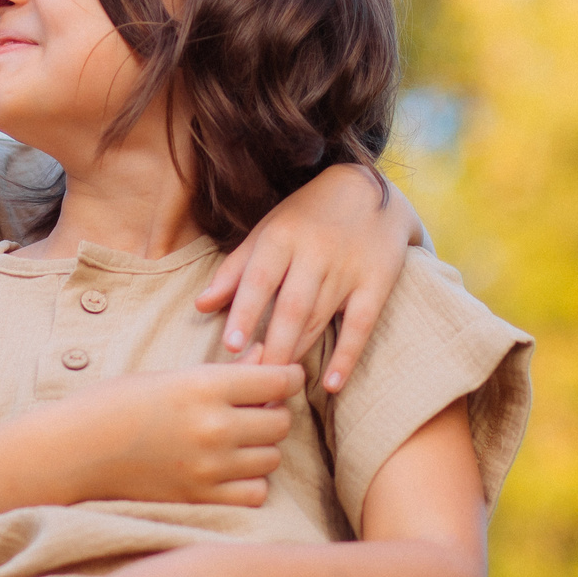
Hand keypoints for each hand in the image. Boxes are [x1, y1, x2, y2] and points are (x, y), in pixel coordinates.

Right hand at [45, 364, 302, 507]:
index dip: (287, 376)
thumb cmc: (116, 403)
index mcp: (204, 385)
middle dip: (273, 412)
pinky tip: (229, 469)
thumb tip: (267, 360)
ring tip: (236, 439)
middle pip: (280, 421)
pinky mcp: (200, 497)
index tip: (282, 377)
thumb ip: (223, 373)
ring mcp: (209, 466)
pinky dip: (249, 481)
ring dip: (261, 447)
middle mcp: (213, 426)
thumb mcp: (169, 376)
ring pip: (271, 457)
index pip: (278, 379)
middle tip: (254, 408)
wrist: (74, 451)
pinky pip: (255, 492)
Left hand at [195, 163, 419, 391]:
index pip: (260, 280)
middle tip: (254, 383)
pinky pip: (361, 325)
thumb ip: (234, 270)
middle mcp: (315, 252)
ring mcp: (348, 268)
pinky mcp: (377, 281)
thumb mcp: (268, 231)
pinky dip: (346, 356)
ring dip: (298, 354)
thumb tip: (200, 306)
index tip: (232, 347)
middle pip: (291, 307)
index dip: (245, 313)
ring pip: (319, 318)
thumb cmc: (305, 216)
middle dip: (272, 347)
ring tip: (277, 387)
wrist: (369, 189)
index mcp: (281, 236)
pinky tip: (331, 385)